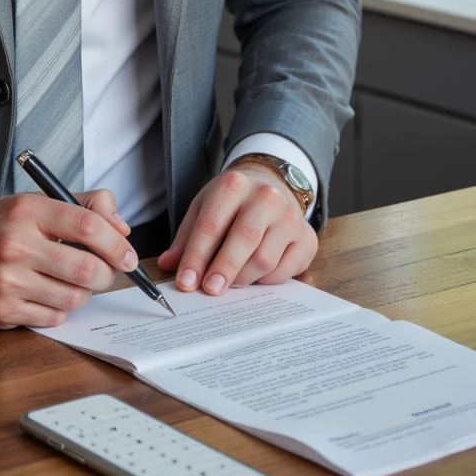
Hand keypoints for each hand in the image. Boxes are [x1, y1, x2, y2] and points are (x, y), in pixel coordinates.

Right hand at [0, 189, 136, 329]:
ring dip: (84, 293)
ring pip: (73, 299)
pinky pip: (52, 319)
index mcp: (27, 211)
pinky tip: (47, 293)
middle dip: (107, 275)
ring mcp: (6, 282)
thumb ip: (85, 206)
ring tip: (72, 281)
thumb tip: (122, 230)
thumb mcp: (37, 201)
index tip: (128, 255)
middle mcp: (15, 245)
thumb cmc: (0, 224)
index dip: (116, 243)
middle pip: (86, 269)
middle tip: (106, 272)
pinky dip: (60, 309)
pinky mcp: (0, 311)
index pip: (87, 225)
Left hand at [158, 162, 316, 294]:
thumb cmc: (233, 202)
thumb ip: (186, 238)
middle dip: (223, 269)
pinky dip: (266, 280)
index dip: (196, 257)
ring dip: (243, 278)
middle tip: (210, 290)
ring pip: (264, 260)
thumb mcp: (205, 208)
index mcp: (233, 185)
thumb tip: (168, 265)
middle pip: (243, 240)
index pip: (211, 225)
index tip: (186, 282)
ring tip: (231, 280)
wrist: (272, 184)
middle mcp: (266, 197)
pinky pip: (284, 271)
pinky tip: (256, 274)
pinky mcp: (307, 238)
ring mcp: (290, 217)